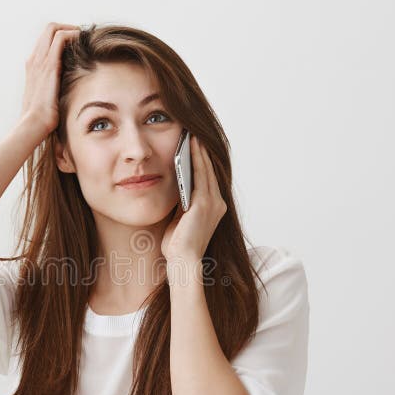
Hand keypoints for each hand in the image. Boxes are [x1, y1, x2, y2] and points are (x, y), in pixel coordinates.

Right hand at [20, 22, 80, 138]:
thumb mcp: (49, 99)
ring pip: (53, 28)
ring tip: (85, 37)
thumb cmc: (42, 118)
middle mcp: (34, 59)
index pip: (45, 41)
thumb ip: (56, 89)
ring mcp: (40, 61)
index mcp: (33, 67)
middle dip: (67, 28)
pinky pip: (60, 38)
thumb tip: (72, 90)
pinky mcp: (49, 65)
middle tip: (83, 37)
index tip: (77, 43)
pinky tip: (84, 42)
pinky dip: (73, 34)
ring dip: (72, 29)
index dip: (61, 37)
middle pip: (49, 29)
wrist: (33, 124)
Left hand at [160, 134, 227, 262]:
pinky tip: (188, 148)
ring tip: (190, 136)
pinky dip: (195, 160)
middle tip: (192, 134)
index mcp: (214, 208)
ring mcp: (213, 203)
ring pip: (206, 170)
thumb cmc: (177, 245)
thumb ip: (182, 203)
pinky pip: (200, 175)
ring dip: (199, 152)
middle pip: (210, 171)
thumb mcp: (180, 219)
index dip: (202, 161)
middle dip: (201, 152)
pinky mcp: (204, 203)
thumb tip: (176, 188)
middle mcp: (218, 203)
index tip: (194, 145)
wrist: (182, 261)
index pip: (208, 179)